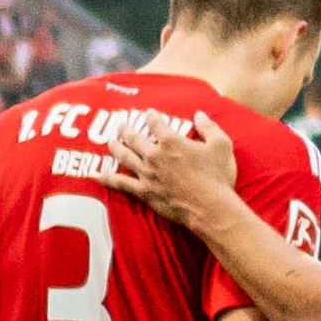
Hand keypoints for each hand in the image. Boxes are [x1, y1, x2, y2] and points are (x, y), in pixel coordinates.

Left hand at [107, 111, 239, 224]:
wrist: (210, 207)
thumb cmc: (218, 177)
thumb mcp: (222, 146)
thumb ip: (209, 127)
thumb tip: (199, 114)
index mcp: (171, 141)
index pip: (156, 123)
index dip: (151, 116)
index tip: (148, 113)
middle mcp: (154, 154)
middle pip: (134, 138)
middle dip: (126, 130)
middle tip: (121, 125)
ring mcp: (147, 173)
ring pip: (124, 156)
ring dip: (115, 147)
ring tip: (110, 142)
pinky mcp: (144, 191)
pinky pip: (121, 183)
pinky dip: (109, 179)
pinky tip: (99, 176)